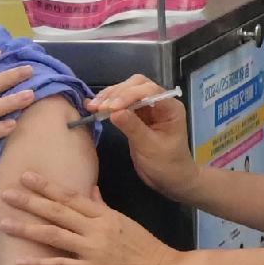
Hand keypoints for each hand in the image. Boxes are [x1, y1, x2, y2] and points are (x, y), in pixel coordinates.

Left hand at [0, 167, 179, 264]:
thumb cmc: (146, 246)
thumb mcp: (125, 221)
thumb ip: (103, 206)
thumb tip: (89, 189)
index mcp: (104, 214)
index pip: (70, 195)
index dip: (47, 186)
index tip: (26, 176)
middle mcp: (95, 227)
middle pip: (57, 211)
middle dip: (30, 201)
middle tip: (5, 193)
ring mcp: (93, 249)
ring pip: (54, 235)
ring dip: (27, 229)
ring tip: (3, 223)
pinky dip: (40, 264)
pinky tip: (20, 263)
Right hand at [83, 73, 199, 204]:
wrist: (170, 179)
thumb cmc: (167, 165)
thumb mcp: (150, 147)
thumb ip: (133, 128)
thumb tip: (114, 111)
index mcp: (171, 107)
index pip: (149, 91)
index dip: (128, 95)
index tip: (111, 108)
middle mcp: (160, 103)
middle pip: (137, 85)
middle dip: (117, 93)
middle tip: (99, 106)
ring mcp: (148, 108)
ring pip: (127, 91)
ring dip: (109, 97)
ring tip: (92, 106)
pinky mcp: (136, 115)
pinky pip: (121, 104)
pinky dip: (108, 104)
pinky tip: (93, 107)